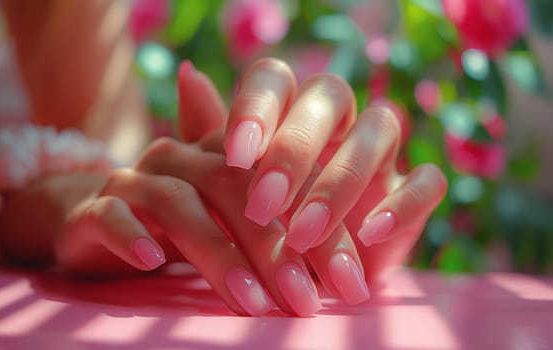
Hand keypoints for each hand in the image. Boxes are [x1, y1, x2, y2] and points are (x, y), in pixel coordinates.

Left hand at [197, 58, 446, 280]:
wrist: (304, 275)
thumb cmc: (259, 224)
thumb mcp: (224, 186)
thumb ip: (207, 133)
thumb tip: (187, 73)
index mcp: (287, 110)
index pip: (276, 78)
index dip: (257, 106)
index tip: (234, 157)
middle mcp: (337, 121)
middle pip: (329, 94)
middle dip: (295, 147)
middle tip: (263, 203)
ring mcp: (380, 153)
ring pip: (380, 129)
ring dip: (341, 182)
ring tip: (304, 236)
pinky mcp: (414, 191)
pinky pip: (428, 182)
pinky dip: (402, 205)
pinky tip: (368, 236)